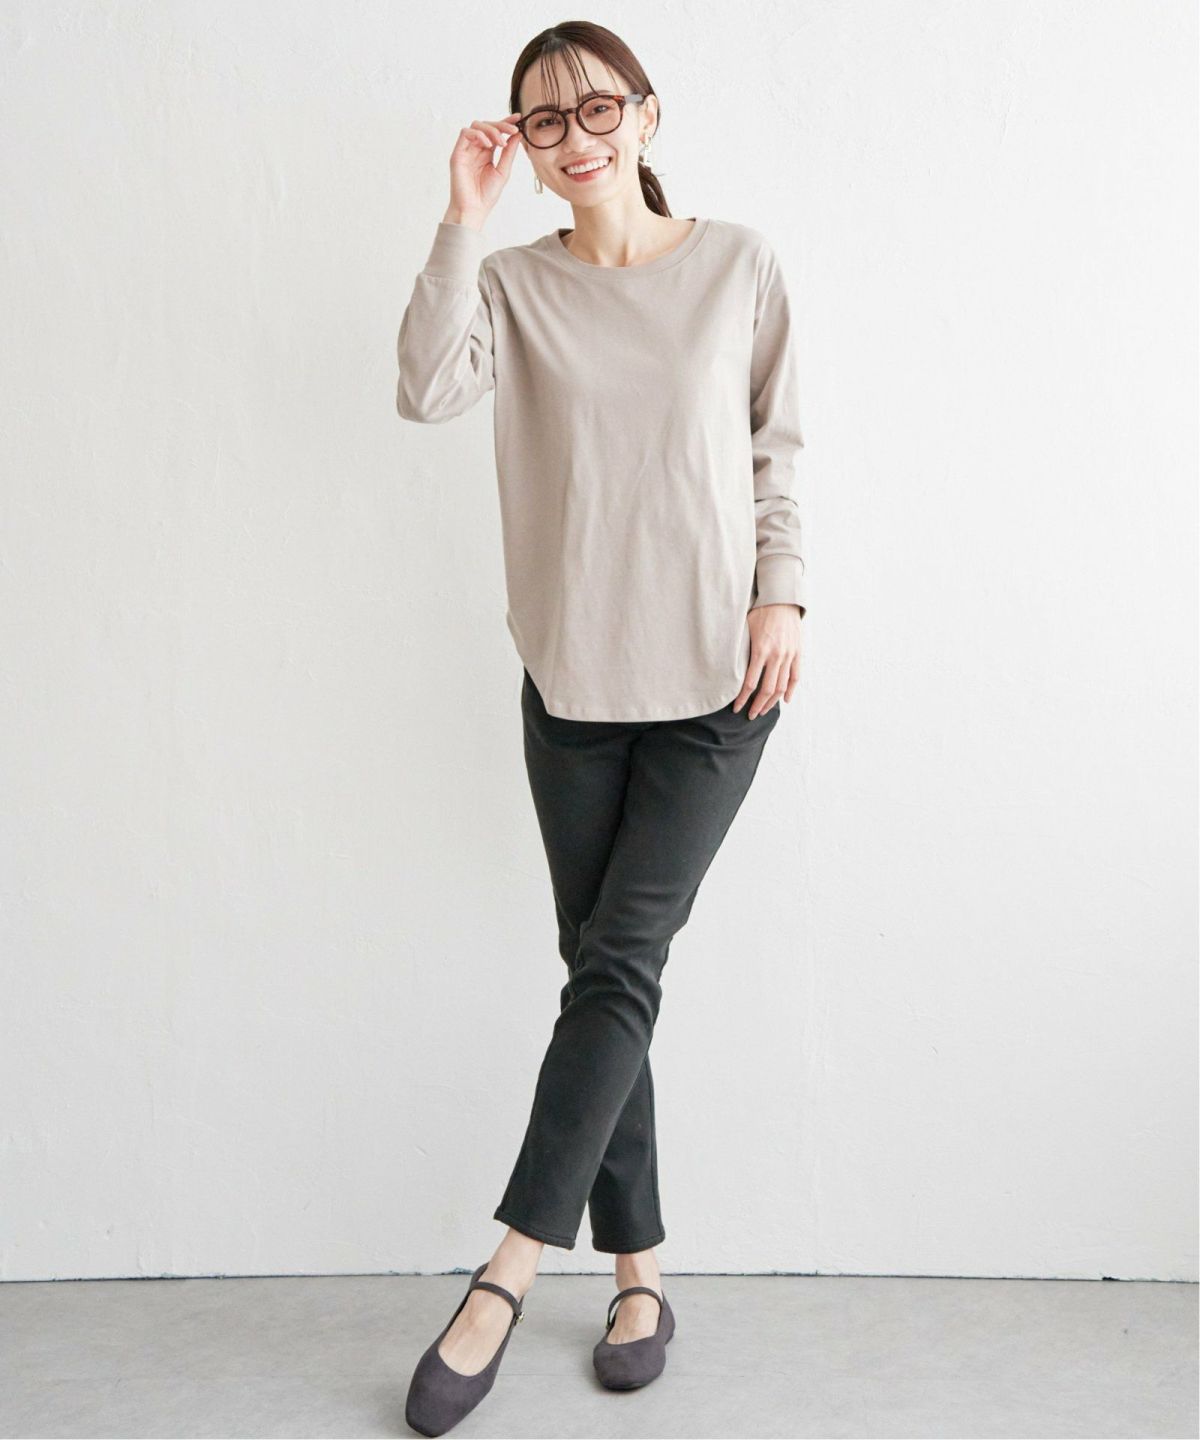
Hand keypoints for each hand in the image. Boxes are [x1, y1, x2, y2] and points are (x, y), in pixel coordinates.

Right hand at [445, 113, 521, 227]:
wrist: (474, 209)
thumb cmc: (486, 195)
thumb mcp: (503, 171)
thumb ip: (509, 152)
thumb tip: (517, 135)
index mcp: (487, 153)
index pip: (496, 132)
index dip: (506, 122)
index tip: (518, 117)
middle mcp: (476, 149)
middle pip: (487, 125)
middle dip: (501, 125)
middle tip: (512, 130)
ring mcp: (467, 150)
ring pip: (476, 126)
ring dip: (491, 130)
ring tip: (500, 142)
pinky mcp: (458, 153)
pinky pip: (465, 133)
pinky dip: (478, 135)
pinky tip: (487, 145)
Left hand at [733, 604, 803, 718]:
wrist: (782, 598)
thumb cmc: (760, 610)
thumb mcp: (745, 628)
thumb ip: (740, 648)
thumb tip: (727, 663)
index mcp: (761, 650)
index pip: (750, 683)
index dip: (742, 699)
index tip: (736, 708)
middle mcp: (776, 655)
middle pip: (767, 690)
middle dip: (757, 705)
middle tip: (750, 715)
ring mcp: (789, 655)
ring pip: (781, 686)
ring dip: (772, 701)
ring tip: (763, 710)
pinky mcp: (798, 652)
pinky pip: (796, 676)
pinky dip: (790, 690)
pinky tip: (784, 700)